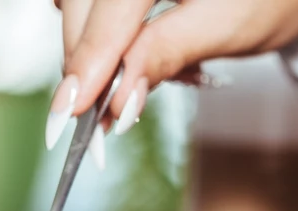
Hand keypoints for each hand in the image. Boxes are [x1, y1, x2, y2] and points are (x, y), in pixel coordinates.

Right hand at [46, 0, 297, 148]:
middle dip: (87, 61)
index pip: (109, 10)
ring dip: (95, 53)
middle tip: (100, 114)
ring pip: (81, 8)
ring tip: (136, 81)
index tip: (71, 109)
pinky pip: (94, 8)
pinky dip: (104, 39)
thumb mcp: (226, 25)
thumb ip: (165, 54)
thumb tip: (119, 99)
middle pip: (82, 7)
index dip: (88, 61)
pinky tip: (135, 57)